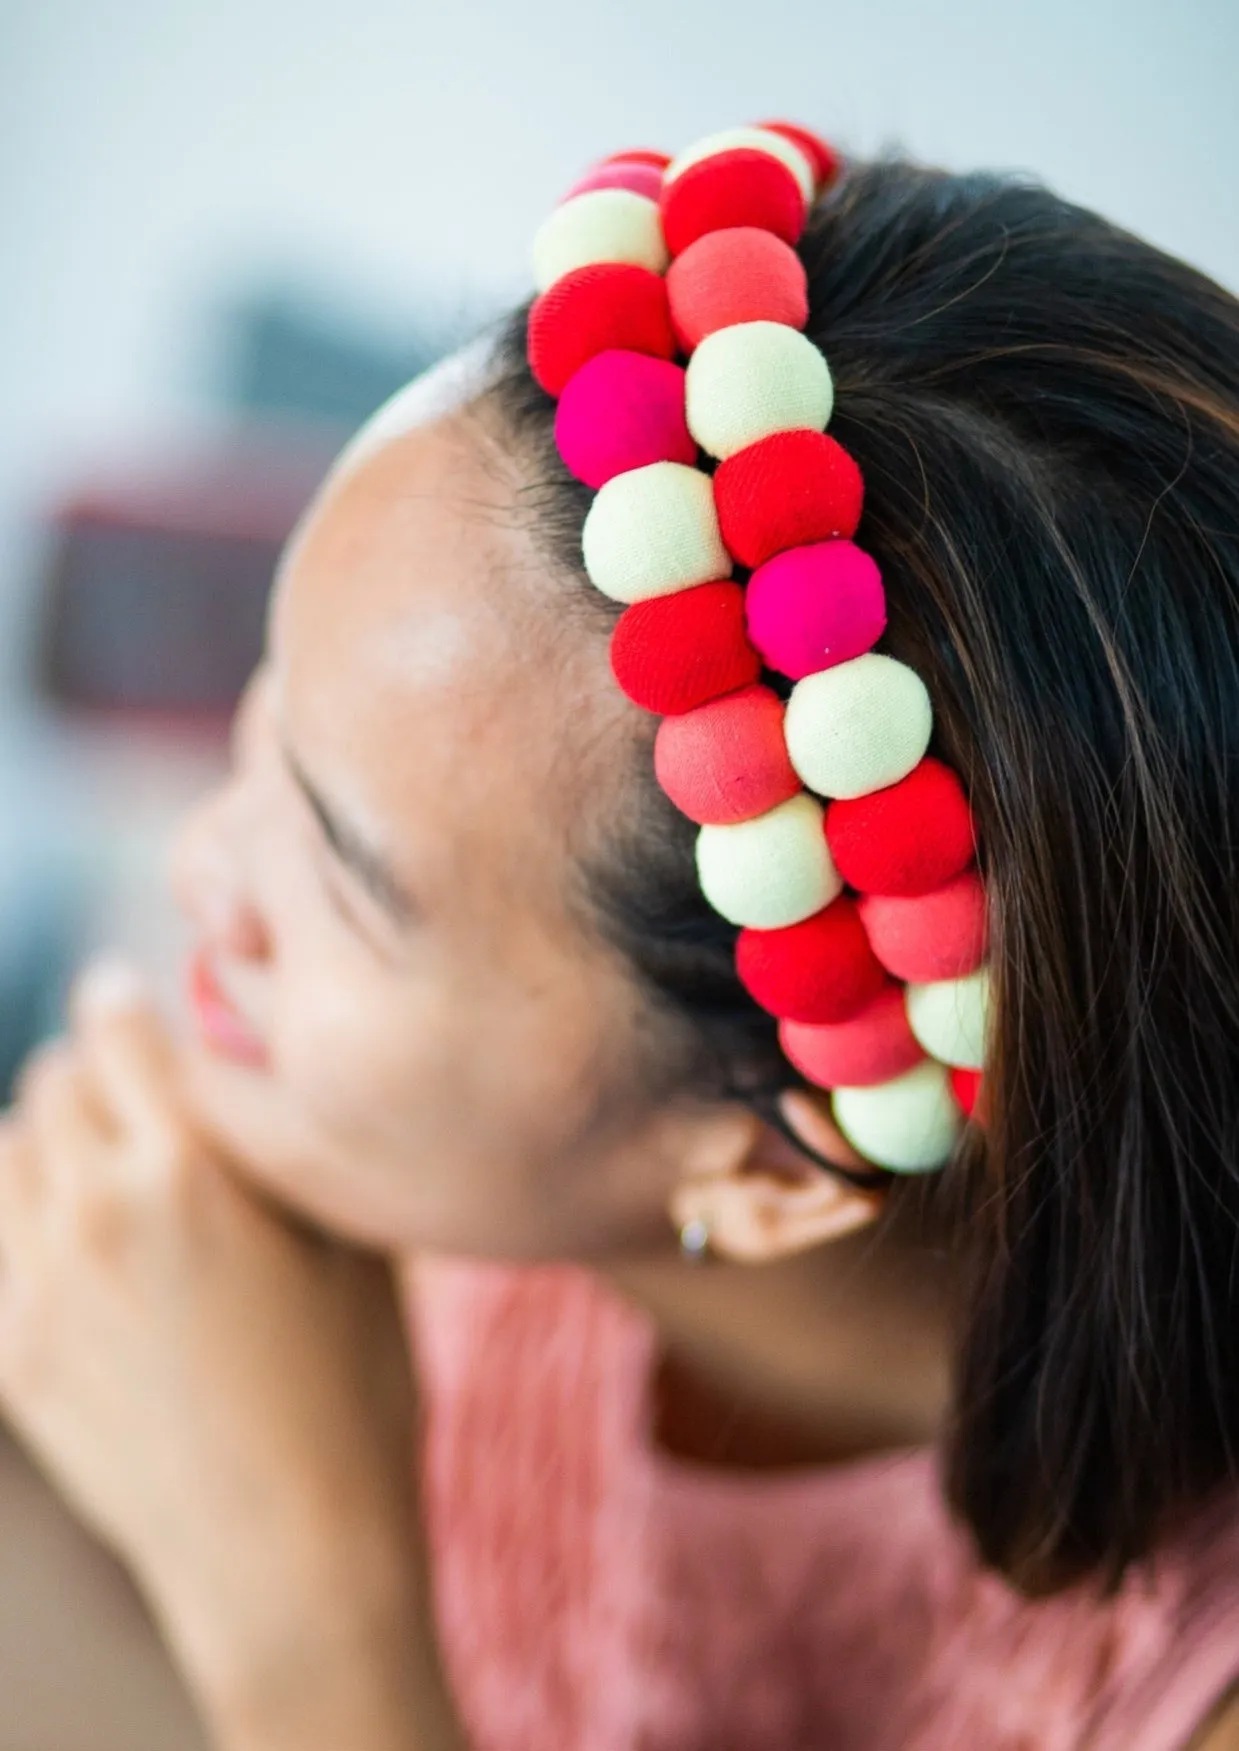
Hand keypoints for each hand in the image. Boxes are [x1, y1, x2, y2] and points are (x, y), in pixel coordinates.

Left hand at [0, 960, 455, 1747]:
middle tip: (139, 1099)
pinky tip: (85, 1252)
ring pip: (8, 1155)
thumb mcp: (354, 1244)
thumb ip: (287, 1145)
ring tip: (107, 1173)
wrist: (288, 1554)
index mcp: (191, 1169)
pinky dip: (28, 1219)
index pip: (115, 1030)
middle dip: (94, 1074)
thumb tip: (246, 1076)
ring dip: (51, 1142)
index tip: (132, 999)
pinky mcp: (9, 1354)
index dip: (125, 1004)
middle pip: (51, 1082)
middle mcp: (97, 1211)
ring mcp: (38, 1288)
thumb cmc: (353, 1393)